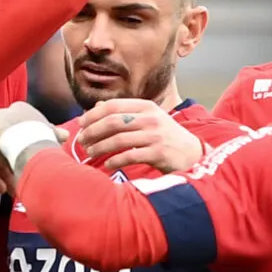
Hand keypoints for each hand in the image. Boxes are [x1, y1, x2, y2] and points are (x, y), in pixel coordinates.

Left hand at [0, 101, 63, 195]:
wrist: (28, 141)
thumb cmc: (43, 136)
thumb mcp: (51, 133)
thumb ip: (55, 133)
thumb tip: (65, 135)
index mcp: (19, 109)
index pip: (20, 126)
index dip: (25, 144)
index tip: (30, 158)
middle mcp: (1, 116)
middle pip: (5, 141)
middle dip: (12, 160)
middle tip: (20, 175)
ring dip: (4, 171)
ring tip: (12, 188)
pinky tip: (2, 188)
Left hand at [76, 98, 204, 172]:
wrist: (192, 153)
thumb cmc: (165, 136)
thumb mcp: (148, 119)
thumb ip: (124, 112)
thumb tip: (97, 107)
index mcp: (146, 106)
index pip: (113, 106)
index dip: (93, 114)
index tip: (80, 124)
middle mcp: (151, 118)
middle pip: (113, 122)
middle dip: (92, 131)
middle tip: (81, 141)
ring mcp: (155, 136)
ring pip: (119, 139)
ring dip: (100, 147)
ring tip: (90, 153)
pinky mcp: (159, 153)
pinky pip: (130, 156)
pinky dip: (115, 160)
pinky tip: (107, 164)